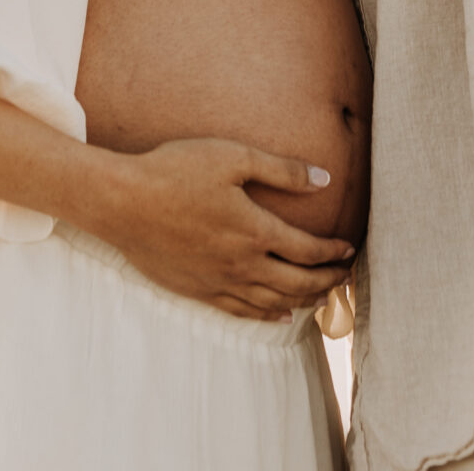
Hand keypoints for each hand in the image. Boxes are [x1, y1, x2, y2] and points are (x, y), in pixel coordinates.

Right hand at [90, 135, 354, 320]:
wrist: (124, 203)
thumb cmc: (177, 171)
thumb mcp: (233, 157)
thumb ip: (282, 171)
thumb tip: (324, 180)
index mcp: (255, 231)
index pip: (308, 250)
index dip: (333, 253)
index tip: (349, 249)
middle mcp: (242, 264)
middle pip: (297, 283)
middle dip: (327, 282)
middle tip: (344, 277)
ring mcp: (219, 282)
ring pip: (273, 303)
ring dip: (303, 301)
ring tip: (321, 296)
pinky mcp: (198, 291)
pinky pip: (242, 311)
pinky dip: (268, 315)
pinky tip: (279, 314)